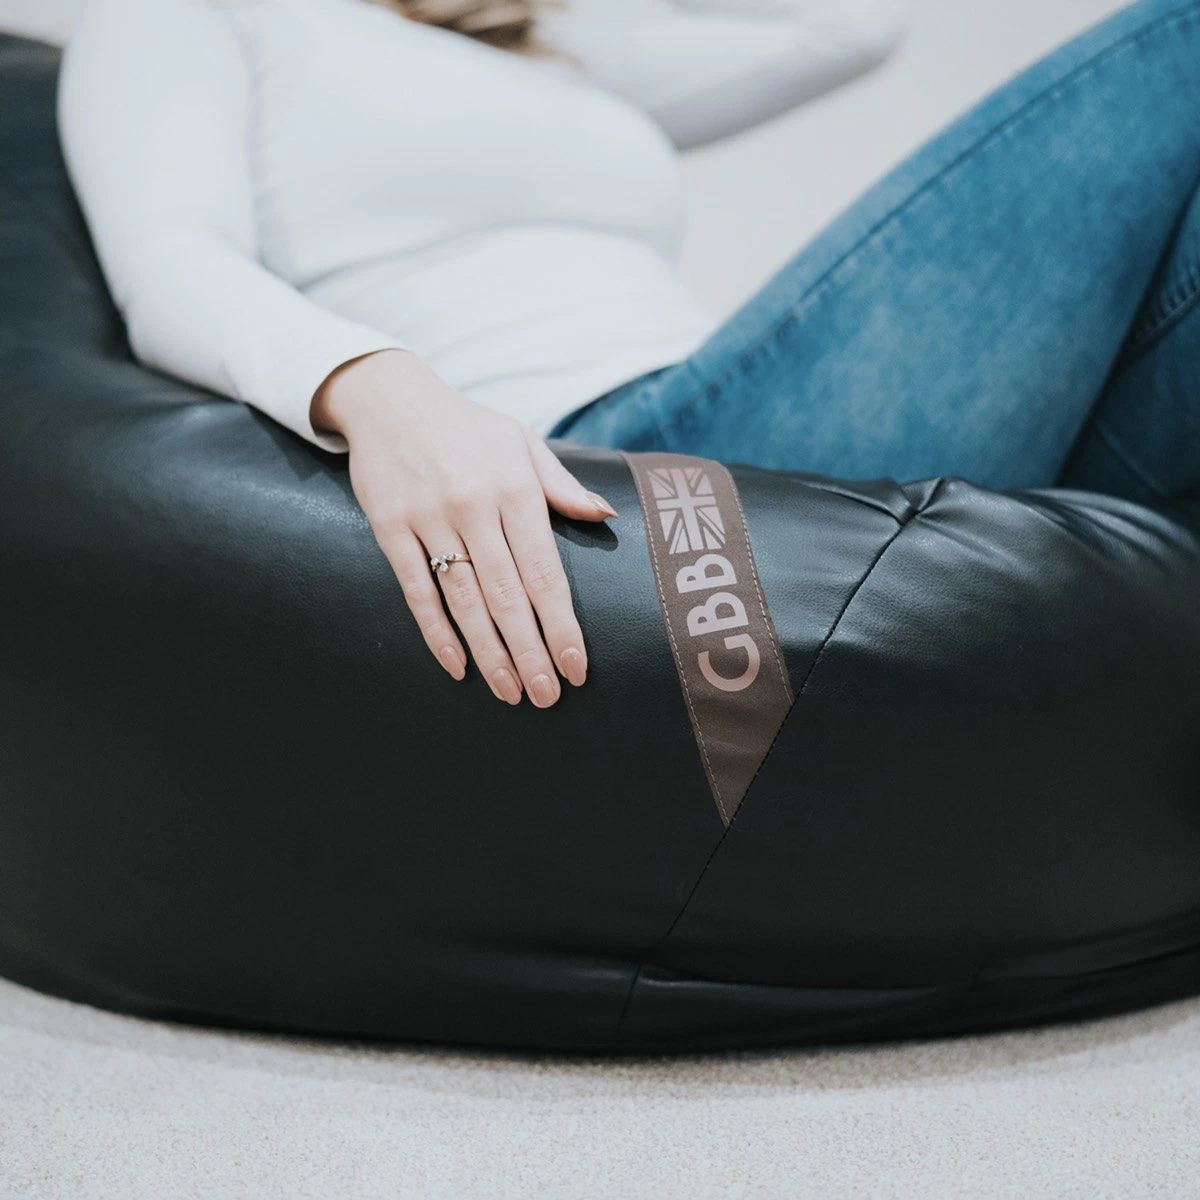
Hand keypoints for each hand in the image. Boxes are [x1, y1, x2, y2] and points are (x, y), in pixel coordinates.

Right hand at [311, 349, 618, 707]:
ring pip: (465, 600)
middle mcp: (474, 507)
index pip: (545, 572)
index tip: (577, 668)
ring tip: (512, 692)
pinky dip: (437, 632)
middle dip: (532, 652)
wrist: (390, 398)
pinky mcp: (390, 528)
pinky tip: (458, 666)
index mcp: (515, 489)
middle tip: (547, 696)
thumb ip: (561, 485)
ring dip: (490, 653)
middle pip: (509, 596)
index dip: (562, 625)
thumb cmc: (468, 428)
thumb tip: (605, 516)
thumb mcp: (522, 443)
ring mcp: (430, 519)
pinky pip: (416, 590)